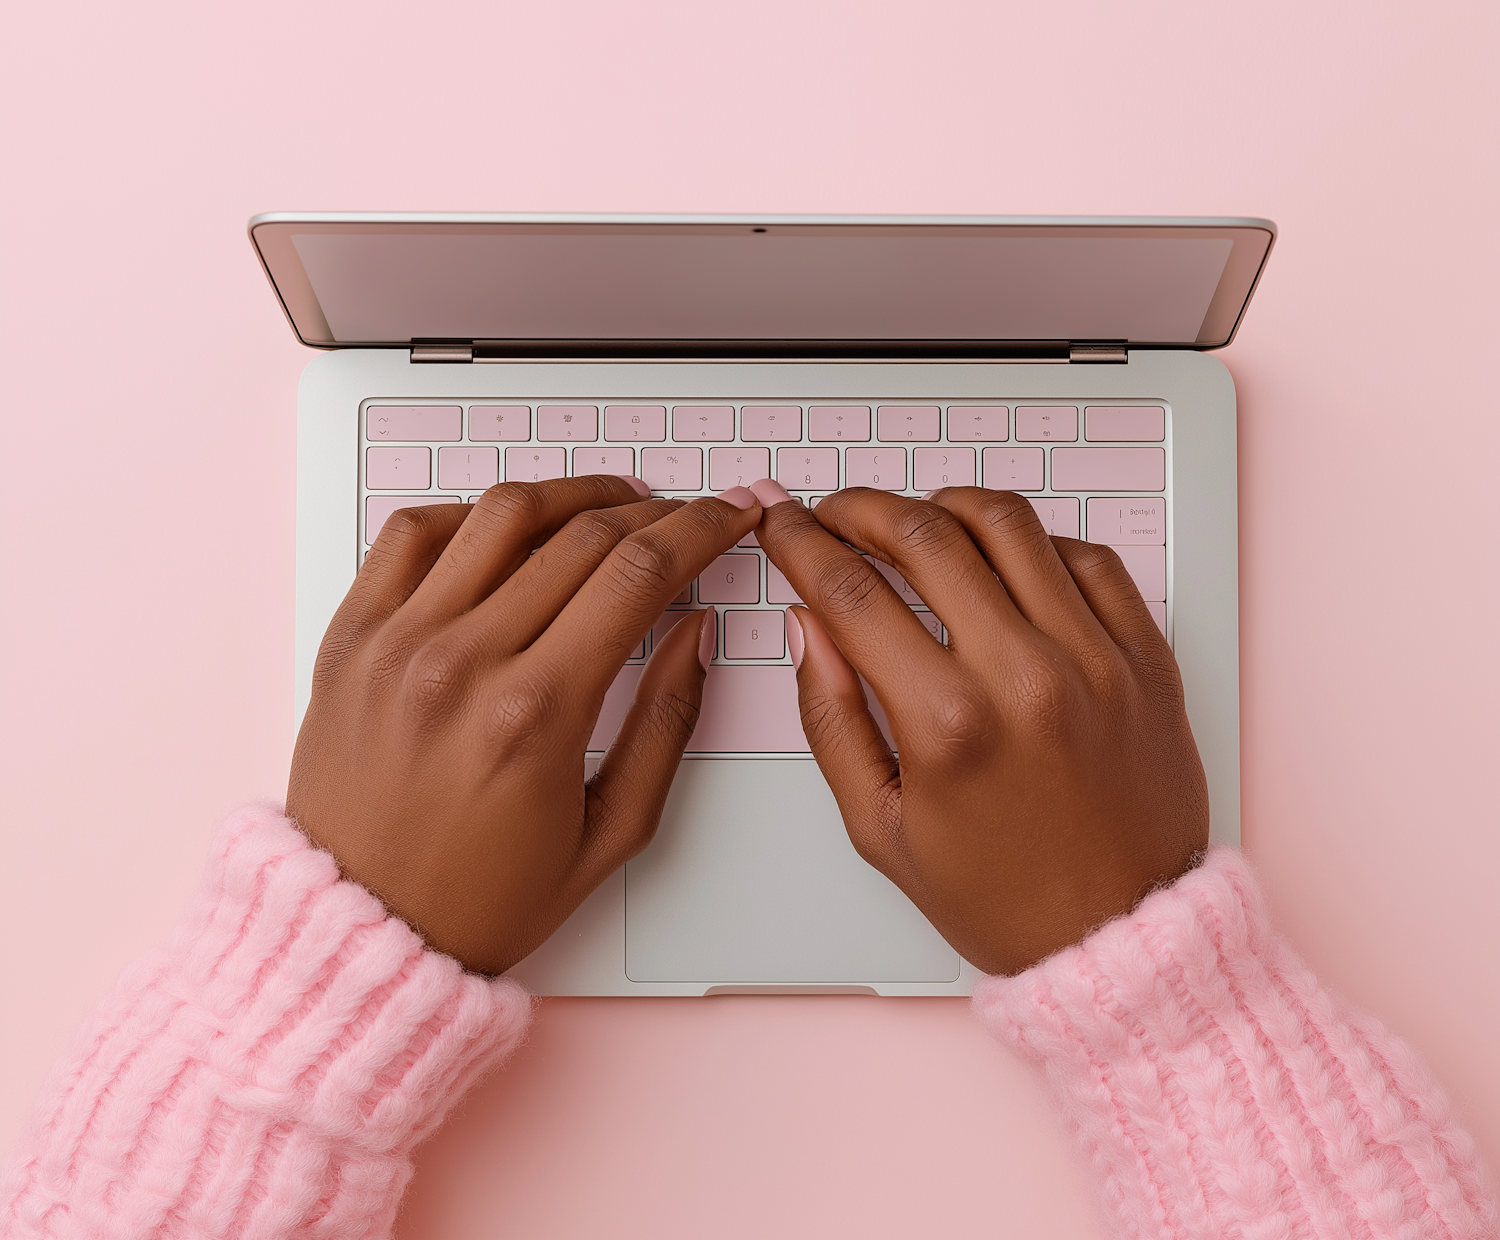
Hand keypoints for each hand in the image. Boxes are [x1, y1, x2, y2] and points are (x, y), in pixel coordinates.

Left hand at [286, 476, 760, 974]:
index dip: (701, 530)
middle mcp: (461, 662)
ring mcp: (397, 642)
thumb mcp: (610, 834)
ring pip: (501, 513)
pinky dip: (472, 514)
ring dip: (573, 494)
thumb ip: (667, 723)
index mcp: (534, 714)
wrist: (359, 932)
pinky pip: (411, 533)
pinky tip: (510, 529)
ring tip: (612, 504)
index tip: (729, 515)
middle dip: (656, 511)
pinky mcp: (350, 637)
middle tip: (688, 513)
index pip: (638, 574)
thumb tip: (698, 631)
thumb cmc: (480, 900)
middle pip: (584, 535)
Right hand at [752, 480, 1207, 975]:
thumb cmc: (1002, 897)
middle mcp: (1025, 676)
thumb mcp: (881, 826)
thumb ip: (831, 717)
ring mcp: (1095, 658)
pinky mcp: (1145, 657)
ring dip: (943, 506)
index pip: (851, 592)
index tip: (782, 526)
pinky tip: (1002, 557)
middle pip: (923, 535)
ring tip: (914, 521)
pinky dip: (1033, 540)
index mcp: (948, 725)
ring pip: (1008, 524)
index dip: (800, 544)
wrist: (1122, 937)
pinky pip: (1087, 555)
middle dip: (861, 508)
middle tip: (836, 514)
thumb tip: (809, 624)